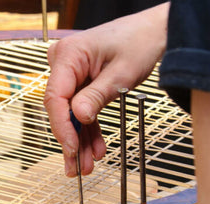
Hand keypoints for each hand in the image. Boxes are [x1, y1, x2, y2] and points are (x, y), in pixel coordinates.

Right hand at [44, 3, 168, 175]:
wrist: (154, 31)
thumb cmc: (139, 41)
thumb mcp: (121, 73)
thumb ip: (97, 96)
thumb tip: (78, 118)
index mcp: (69, 55)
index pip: (55, 97)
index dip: (62, 126)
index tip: (70, 147)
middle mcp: (64, 63)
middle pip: (60, 109)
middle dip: (71, 139)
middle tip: (77, 166)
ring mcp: (71, 73)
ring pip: (70, 113)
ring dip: (80, 140)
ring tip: (87, 164)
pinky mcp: (80, 82)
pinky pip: (81, 109)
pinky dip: (89, 129)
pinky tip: (95, 148)